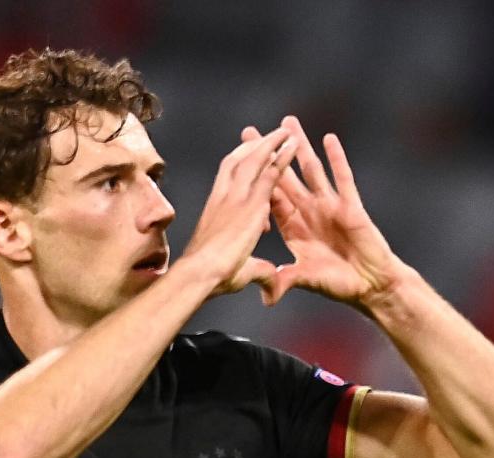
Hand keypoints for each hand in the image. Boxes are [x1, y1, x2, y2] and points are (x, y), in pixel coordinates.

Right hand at [181, 126, 297, 300]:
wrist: (200, 274)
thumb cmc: (210, 277)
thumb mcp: (239, 271)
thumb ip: (259, 273)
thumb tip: (271, 290)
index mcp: (216, 209)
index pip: (228, 177)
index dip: (238, 162)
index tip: (247, 152)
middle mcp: (224, 197)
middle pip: (239, 161)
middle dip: (252, 144)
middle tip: (264, 132)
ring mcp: (237, 196)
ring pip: (255, 160)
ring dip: (270, 142)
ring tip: (285, 130)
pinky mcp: (252, 202)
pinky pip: (270, 172)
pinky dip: (282, 155)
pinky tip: (293, 142)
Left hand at [241, 116, 402, 307]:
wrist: (370, 286)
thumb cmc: (339, 283)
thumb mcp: (305, 279)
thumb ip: (284, 281)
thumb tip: (265, 298)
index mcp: (293, 226)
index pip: (268, 197)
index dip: (253, 178)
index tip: (236, 160)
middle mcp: (309, 211)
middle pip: (283, 175)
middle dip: (267, 153)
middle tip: (249, 130)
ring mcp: (330, 206)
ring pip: (311, 169)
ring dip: (299, 145)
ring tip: (287, 122)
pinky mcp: (351, 206)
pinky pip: (342, 179)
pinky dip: (336, 159)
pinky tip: (329, 139)